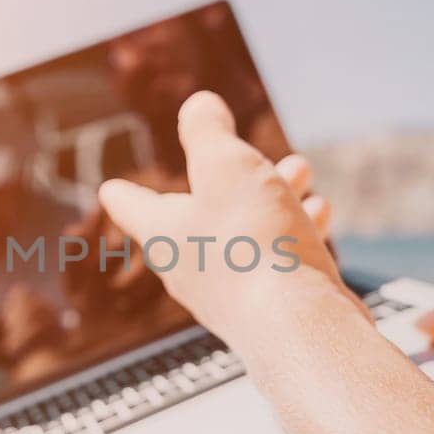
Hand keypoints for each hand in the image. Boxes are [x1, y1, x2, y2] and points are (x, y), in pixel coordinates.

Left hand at [97, 91, 356, 346]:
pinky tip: (320, 211)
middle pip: (196, 212)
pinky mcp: (270, 307)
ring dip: (272, 194)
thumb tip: (198, 106)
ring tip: (301, 169)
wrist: (300, 328)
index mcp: (163, 233)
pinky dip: (295, 228)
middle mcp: (190, 268)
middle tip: (250, 154)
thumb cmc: (254, 245)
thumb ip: (207, 132)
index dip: (123, 189)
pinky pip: (276, 257)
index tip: (112, 187)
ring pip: (244, 230)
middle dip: (228, 174)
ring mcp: (231, 293)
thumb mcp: (225, 165)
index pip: (128, 205)